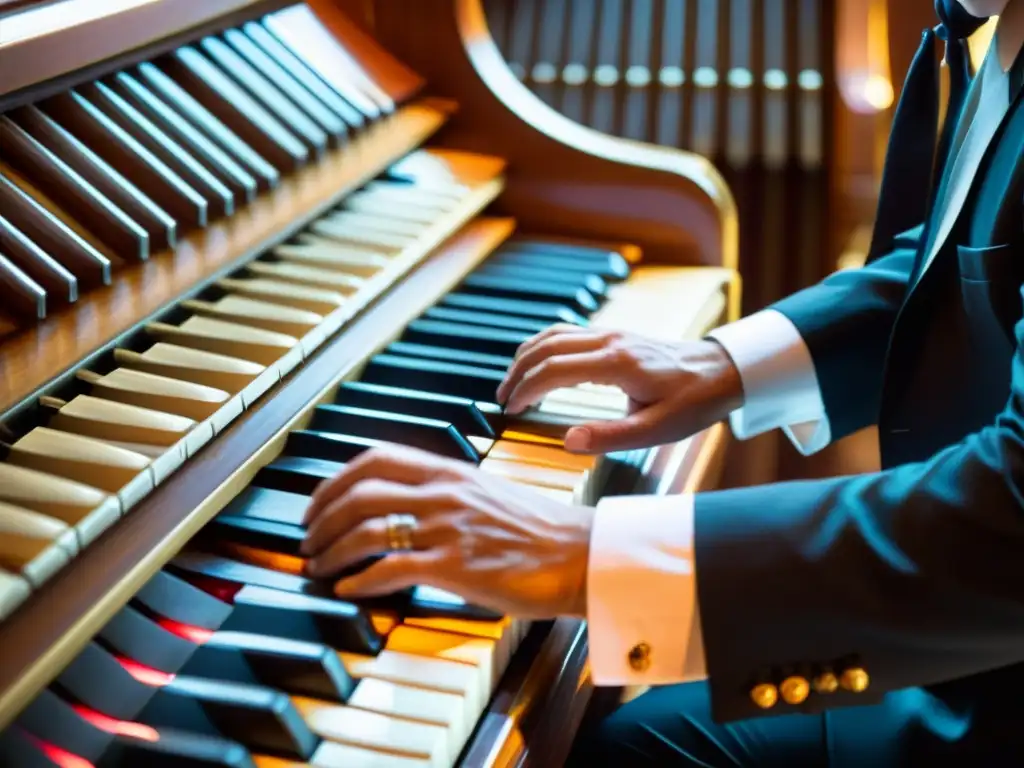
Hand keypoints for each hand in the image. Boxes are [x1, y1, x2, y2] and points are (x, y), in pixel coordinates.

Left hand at [301, 444, 592, 617]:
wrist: (583, 554)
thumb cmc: (541, 530)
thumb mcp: (488, 494)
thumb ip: (447, 493)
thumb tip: (408, 504)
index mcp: (451, 471)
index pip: (376, 459)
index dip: (334, 481)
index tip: (317, 504)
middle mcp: (444, 493)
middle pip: (360, 492)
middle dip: (321, 517)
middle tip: (307, 539)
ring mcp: (449, 528)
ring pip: (367, 530)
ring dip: (332, 551)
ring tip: (318, 568)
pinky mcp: (456, 566)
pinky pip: (391, 569)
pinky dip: (359, 580)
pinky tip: (347, 590)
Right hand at [496, 324, 743, 452]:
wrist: (722, 371)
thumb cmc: (693, 402)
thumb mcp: (657, 429)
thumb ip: (610, 436)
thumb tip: (568, 441)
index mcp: (616, 363)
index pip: (553, 370)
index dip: (525, 390)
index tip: (511, 410)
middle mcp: (609, 341)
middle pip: (545, 347)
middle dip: (517, 372)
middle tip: (502, 400)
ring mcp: (611, 333)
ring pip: (554, 334)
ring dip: (527, 356)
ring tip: (512, 383)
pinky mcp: (615, 335)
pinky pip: (568, 333)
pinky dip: (544, 347)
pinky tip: (538, 364)